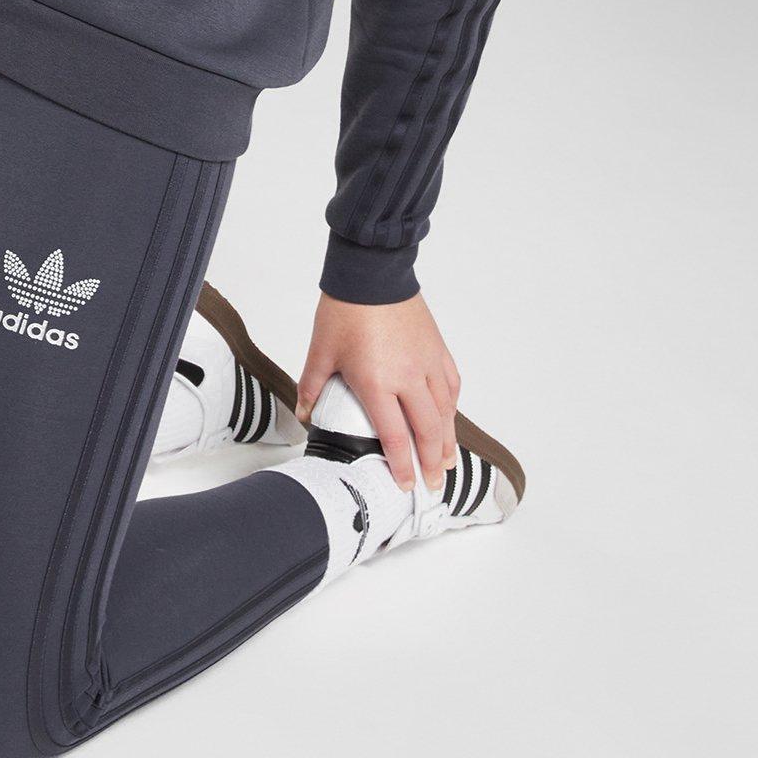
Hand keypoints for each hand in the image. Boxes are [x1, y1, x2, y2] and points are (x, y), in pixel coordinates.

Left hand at [294, 291, 459, 493]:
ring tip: (448, 462)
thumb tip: (305, 414)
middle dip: (431, 463)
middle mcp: (409, 378)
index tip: (405, 484)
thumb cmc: (345, 310)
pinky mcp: (437, 348)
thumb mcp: (321, 351)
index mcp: (378, 383)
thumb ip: (312, 386)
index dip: (401, 465)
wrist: (371, 272)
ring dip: (447, 440)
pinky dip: (452, 406)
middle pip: (427, 431)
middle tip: (432, 484)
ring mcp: (427, 363)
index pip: (394, 436)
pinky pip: (450, 384)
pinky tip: (450, 417)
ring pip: (445, 411)